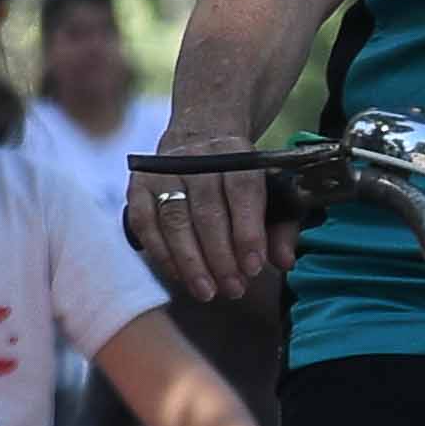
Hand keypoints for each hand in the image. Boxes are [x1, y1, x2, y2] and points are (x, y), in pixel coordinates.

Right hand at [129, 131, 293, 305]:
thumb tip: (285, 262)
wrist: (199, 134)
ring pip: (175, 221)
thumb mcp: (268, 190)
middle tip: (233, 289)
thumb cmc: (238, 175)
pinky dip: (162, 254)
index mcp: (235, 152)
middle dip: (220, 257)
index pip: (242, 191)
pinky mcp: (139, 186)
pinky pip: (145, 225)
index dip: (247, 232)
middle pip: (207, 211)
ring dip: (190, 262)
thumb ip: (280, 227)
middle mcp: (196, 158)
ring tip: (206, 291)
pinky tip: (179, 276)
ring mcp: (163, 171)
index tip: (253, 267)